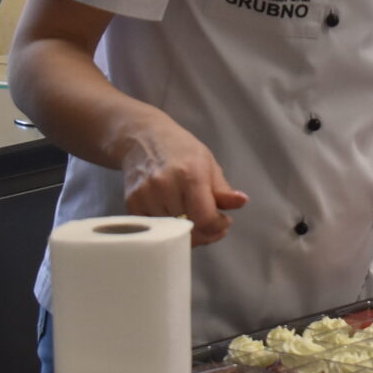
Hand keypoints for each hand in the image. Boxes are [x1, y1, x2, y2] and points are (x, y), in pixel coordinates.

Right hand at [115, 114, 247, 245]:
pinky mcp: (132, 203)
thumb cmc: (181, 150)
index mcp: (190, 174)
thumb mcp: (209, 164)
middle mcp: (166, 185)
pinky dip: (167, 230)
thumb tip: (241, 202)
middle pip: (188, 228)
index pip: (205, 217)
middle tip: (213, 226)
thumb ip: (223, 189)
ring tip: (196, 222)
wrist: (143, 138)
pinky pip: (154, 228)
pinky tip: (177, 219)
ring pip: (170, 232)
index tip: (224, 222)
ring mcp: (146, 195)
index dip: (218, 226)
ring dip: (187, 234)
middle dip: (206, 232)